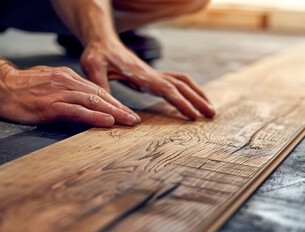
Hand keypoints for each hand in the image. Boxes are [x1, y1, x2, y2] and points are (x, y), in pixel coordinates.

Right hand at [0, 65, 140, 126]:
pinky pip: (78, 111)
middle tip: (134, 119)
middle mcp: (68, 83)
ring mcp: (60, 93)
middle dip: (120, 108)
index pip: (96, 90)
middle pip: (100, 96)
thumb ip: (65, 89)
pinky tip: (107, 122)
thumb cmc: (21, 87)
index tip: (125, 111)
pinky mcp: (51, 105)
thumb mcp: (48, 82)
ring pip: (94, 102)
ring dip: (114, 113)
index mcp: (68, 78)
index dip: (113, 102)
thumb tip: (78, 99)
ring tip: (128, 121)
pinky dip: (95, 117)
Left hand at [80, 40, 215, 119]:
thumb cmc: (98, 55)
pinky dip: (189, 89)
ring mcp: (154, 74)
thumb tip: (108, 107)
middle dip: (198, 100)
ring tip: (209, 108)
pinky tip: (193, 98)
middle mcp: (152, 74)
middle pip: (181, 86)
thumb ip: (100, 85)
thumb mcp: (93, 68)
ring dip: (197, 94)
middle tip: (211, 115)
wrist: (103, 42)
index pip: (167, 89)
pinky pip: (177, 81)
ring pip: (183, 82)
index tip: (194, 115)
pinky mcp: (153, 76)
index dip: (181, 102)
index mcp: (142, 74)